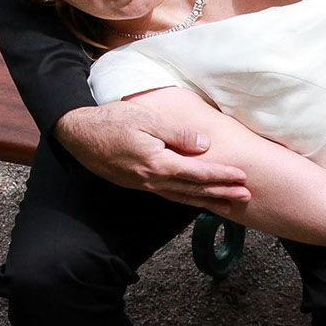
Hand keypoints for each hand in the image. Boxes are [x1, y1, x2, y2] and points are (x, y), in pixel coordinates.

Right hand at [53, 102, 250, 209]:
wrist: (79, 135)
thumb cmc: (112, 121)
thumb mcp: (147, 119)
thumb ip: (177, 134)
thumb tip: (204, 145)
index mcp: (157, 164)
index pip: (197, 173)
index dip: (221, 176)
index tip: (242, 177)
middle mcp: (153, 180)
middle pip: (193, 191)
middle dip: (221, 194)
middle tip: (247, 197)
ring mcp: (145, 185)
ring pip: (182, 197)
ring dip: (208, 201)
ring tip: (229, 205)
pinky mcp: (139, 183)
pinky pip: (169, 195)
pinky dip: (188, 200)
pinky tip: (197, 200)